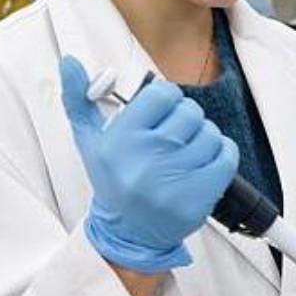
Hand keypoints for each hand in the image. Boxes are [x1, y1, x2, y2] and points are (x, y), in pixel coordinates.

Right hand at [60, 56, 238, 272]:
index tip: (162, 111)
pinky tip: (205, 160)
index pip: (163, 94)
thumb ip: (78, 100)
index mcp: (121, 140)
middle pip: (190, 111)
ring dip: (204, 137)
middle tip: (174, 134)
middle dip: (186, 119)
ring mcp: (176, 178)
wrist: (129, 233)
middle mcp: (148, 157)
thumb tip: (69, 62)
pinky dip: (221, 153)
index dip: (167, 99)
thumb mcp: (90, 142)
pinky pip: (226, 155)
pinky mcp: (200, 195)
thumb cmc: (113, 181)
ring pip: (210, 133)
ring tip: (187, 151)